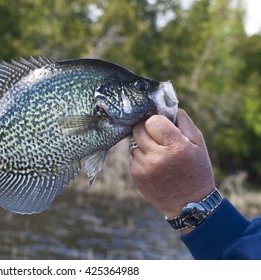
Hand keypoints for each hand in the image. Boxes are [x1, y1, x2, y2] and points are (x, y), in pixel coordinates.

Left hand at [129, 109, 214, 230]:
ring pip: (133, 142)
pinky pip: (132, 156)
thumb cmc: (196, 170)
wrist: (188, 204)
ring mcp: (144, 167)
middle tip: (156, 136)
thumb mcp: (199, 144)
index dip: (157, 121)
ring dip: (142, 143)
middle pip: (139, 129)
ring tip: (156, 152)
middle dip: (146, 129)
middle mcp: (157, 157)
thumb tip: (166, 107)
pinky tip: (153, 163)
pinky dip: (140, 155)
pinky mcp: (136, 175)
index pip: (153, 121)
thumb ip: (183, 122)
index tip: (162, 126)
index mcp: (175, 147)